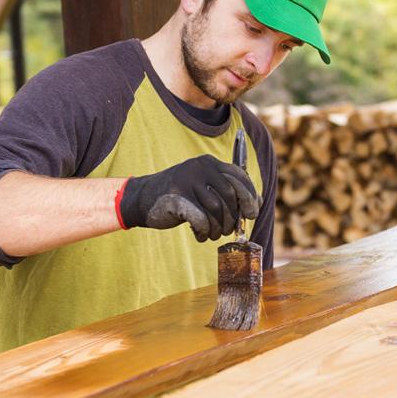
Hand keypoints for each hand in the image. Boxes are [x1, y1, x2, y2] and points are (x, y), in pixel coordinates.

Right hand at [119, 155, 260, 241]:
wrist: (142, 199)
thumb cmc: (180, 196)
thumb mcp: (204, 187)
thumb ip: (226, 191)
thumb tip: (254, 204)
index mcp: (209, 163)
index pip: (239, 176)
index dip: (250, 196)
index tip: (252, 213)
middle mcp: (199, 168)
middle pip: (230, 195)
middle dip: (234, 217)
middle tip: (229, 230)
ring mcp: (186, 181)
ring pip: (216, 210)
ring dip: (217, 228)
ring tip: (212, 234)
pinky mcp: (176, 198)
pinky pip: (202, 219)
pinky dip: (205, 231)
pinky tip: (200, 234)